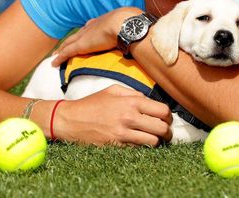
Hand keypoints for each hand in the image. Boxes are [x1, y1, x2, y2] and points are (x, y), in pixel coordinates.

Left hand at [51, 7, 140, 65]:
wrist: (127, 25)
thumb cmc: (135, 24)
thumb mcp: (138, 24)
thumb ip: (140, 31)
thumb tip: (152, 35)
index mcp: (107, 20)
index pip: (94, 25)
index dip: (89, 30)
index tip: (87, 32)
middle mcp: (94, 26)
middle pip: (80, 33)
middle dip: (73, 38)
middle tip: (66, 43)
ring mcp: (87, 35)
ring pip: (70, 42)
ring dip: (63, 48)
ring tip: (56, 54)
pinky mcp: (82, 45)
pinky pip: (67, 52)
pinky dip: (60, 58)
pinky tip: (54, 63)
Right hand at [53, 85, 172, 145]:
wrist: (70, 120)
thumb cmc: (92, 104)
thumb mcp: (113, 90)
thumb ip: (134, 93)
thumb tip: (150, 101)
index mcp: (131, 102)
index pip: (162, 111)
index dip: (168, 116)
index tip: (166, 118)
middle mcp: (129, 118)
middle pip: (162, 128)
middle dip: (167, 131)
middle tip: (164, 131)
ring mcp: (123, 134)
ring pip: (153, 142)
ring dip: (156, 141)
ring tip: (154, 138)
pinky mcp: (117, 146)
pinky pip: (139, 149)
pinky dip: (143, 147)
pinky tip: (140, 142)